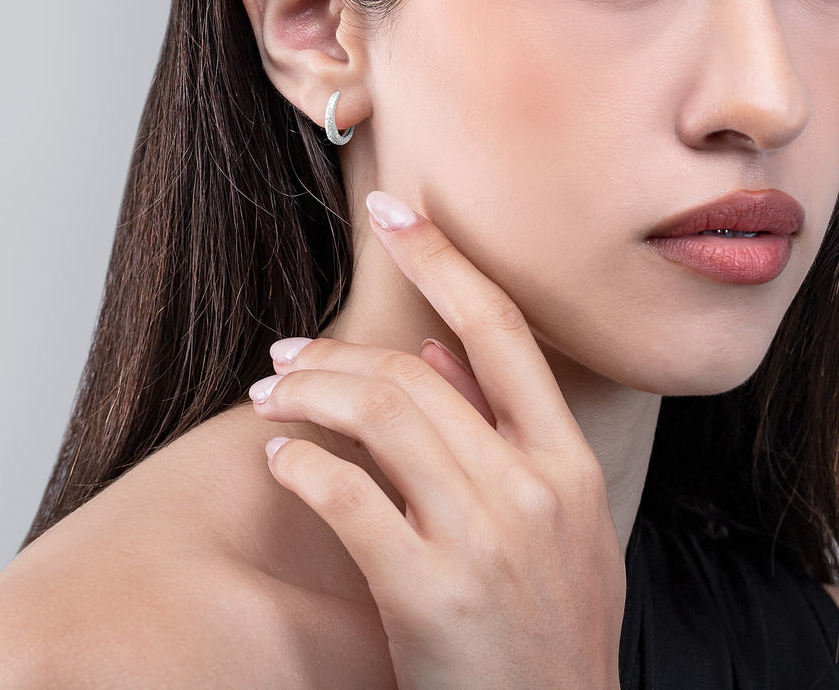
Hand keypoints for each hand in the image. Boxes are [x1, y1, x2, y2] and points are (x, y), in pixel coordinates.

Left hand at [248, 191, 624, 689]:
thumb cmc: (551, 628)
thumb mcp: (558, 523)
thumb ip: (504, 430)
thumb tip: (440, 347)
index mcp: (568, 462)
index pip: (502, 329)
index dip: (445, 260)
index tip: (395, 210)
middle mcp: (533, 486)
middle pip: (413, 372)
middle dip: (334, 352)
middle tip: (284, 355)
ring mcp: (484, 538)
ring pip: (378, 416)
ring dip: (309, 395)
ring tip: (270, 398)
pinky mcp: (428, 592)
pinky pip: (346, 496)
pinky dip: (302, 464)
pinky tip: (282, 460)